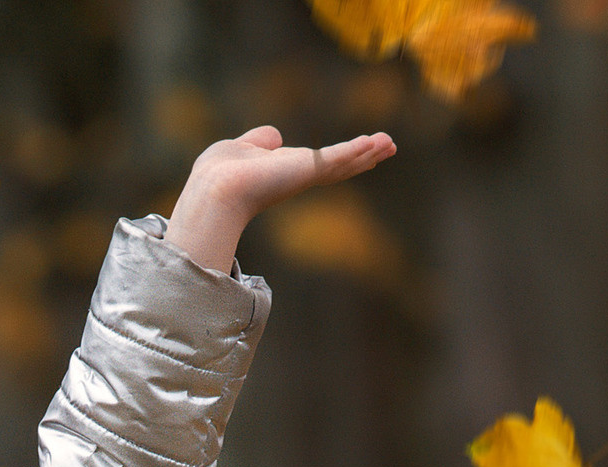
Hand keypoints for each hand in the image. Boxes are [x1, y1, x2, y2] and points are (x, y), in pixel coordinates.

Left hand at [163, 125, 397, 274]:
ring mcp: (305, 174)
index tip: (360, 149)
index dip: (338, 156)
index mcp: (285, 170)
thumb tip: (273, 137)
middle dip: (364, 156)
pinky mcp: (309, 168)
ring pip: (344, 162)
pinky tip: (376, 143)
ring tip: (390, 144)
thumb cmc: (221, 173)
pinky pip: (339, 157)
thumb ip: (259, 141)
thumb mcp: (242, 148)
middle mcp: (299, 175)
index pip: (319, 163)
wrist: (216, 189)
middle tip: (389, 147)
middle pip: (339, 165)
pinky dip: (358, 150)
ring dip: (368, 151)